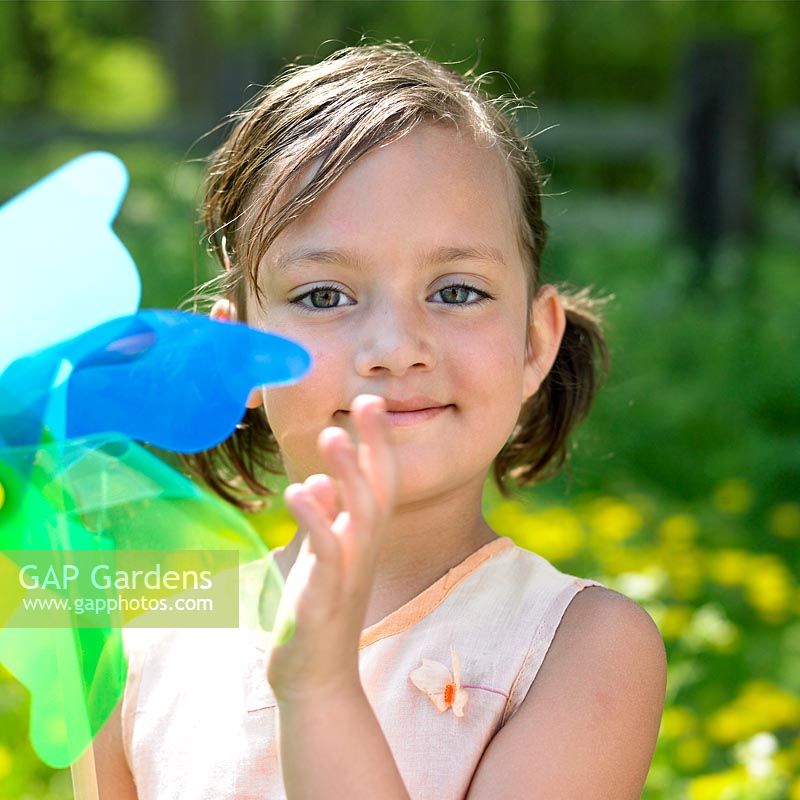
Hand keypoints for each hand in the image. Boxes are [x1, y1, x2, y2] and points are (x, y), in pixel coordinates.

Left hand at [266, 394, 395, 704]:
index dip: (377, 443)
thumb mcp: (322, 557)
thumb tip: (319, 483)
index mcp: (361, 537)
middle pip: (379, 489)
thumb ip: (325, 518)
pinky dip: (317, 521)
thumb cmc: (318, 610)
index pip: (378, 481)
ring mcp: (347, 573)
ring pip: (359, 516)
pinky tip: (299, 492)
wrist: (315, 677)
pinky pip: (326, 553)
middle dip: (375, 445)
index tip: (370, 401)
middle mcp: (363, 549)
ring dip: (350, 475)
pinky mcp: (325, 597)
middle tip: (368, 401)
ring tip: (334, 436)